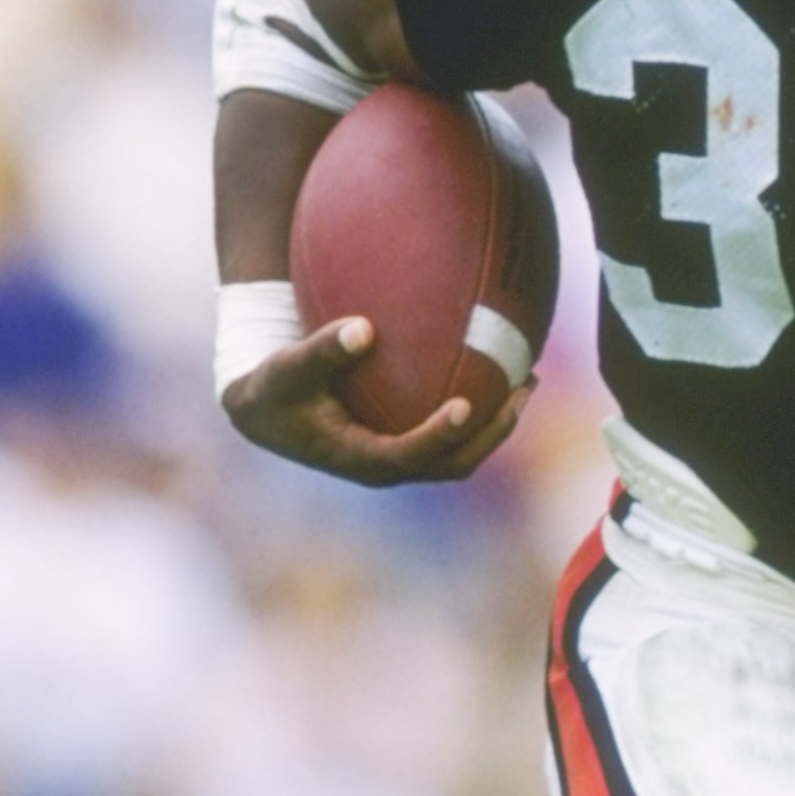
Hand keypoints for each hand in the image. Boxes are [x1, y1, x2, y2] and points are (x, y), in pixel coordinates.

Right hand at [221, 316, 532, 485]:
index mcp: (360, 458)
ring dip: (498, 421)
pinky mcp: (406, 442)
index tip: (466, 406)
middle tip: (522, 390)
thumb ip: (322, 350)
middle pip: (454, 463)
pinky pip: (454, 432)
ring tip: (528, 378)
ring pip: (462, 451)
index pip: (409, 455)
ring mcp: (401, 457)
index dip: (439, 436)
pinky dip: (481, 406)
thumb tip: (364, 329)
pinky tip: (500, 366)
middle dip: (493, 432)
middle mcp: (388, 466)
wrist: (266, 410)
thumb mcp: (287, 368)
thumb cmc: (275, 387)